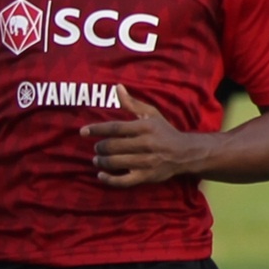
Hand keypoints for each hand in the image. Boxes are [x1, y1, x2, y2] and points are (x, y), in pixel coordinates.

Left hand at [80, 89, 201, 186]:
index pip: (115, 128)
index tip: (82, 131)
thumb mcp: (151, 114)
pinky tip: (101, 175)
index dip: (96, 129)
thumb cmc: (164, 131)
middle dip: (99, 147)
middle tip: (97, 147)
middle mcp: (146, 144)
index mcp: (145, 128)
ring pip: (115, 162)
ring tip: (97, 159)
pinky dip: (109, 179)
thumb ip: (132, 103)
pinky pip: (123, 181)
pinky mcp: (146, 176)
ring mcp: (146, 162)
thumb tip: (117, 87)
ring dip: (101, 161)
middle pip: (112, 146)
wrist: (186, 153)